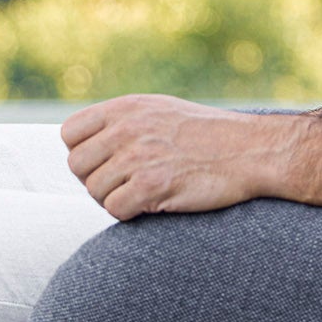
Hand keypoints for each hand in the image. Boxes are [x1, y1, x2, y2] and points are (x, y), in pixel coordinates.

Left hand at [61, 95, 279, 220]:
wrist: (251, 150)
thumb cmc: (208, 134)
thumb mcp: (161, 110)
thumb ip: (123, 121)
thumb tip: (85, 142)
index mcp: (127, 108)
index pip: (70, 133)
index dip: (84, 153)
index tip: (106, 163)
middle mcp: (127, 129)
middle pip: (78, 166)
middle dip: (97, 180)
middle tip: (125, 184)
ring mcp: (139, 157)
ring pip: (95, 191)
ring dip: (115, 199)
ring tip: (143, 193)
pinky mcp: (152, 186)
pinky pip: (115, 209)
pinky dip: (129, 213)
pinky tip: (151, 204)